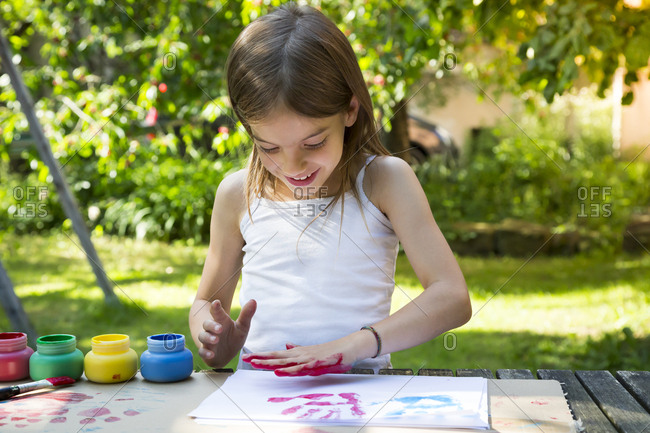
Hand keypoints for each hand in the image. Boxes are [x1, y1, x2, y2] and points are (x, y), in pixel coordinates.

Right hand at [198, 299, 256, 366]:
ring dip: (208, 338)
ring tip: (216, 340)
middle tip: (220, 328)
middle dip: (212, 325)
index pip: (217, 312)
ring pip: (203, 336)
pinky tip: (211, 354)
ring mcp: (208, 340)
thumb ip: (246, 315)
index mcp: (221, 321)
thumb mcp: (242, 327)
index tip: (216, 302)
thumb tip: (253, 300)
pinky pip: (202, 352)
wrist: (226, 354)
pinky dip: (205, 353)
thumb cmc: (233, 336)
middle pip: (207, 324)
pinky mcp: (206, 351)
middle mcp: (212, 330)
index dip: (216, 307)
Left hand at [241, 339, 356, 375]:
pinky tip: (279, 371)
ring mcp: (308, 359)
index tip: (247, 357)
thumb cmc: (331, 351)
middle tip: (245, 359)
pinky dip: (288, 370)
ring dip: (270, 364)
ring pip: (285, 362)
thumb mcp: (312, 352)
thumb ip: (298, 350)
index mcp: (298, 353)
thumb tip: (286, 346)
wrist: (349, 347)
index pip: (276, 355)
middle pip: (277, 357)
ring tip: (256, 364)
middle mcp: (300, 355)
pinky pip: (300, 369)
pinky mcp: (316, 364)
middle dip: (260, 358)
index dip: (262, 356)